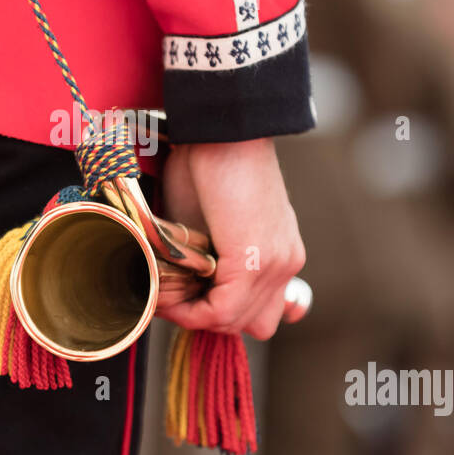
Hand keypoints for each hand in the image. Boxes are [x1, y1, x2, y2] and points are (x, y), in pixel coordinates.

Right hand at [156, 138, 303, 339]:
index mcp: (279, 253)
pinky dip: (191, 310)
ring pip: (236, 322)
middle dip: (210, 318)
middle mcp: (286, 263)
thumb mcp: (208, 220)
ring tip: (167, 294)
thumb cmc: (208, 162)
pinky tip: (167, 292)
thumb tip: (181, 284)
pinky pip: (222, 312)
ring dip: (197, 315)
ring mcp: (276, 264)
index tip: (186, 301)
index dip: (222, 313)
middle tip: (176, 298)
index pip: (262, 310)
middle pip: (254, 323)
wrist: (220, 130)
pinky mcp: (256, 262)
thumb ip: (206, 257)